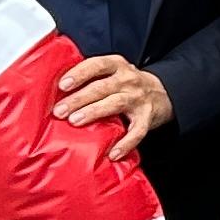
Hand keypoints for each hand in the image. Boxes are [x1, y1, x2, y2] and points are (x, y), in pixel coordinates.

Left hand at [55, 53, 171, 154]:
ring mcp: (138, 99)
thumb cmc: (126, 83)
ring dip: (94, 112)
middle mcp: (128, 80)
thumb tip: (57, 90)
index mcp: (117, 66)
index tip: (63, 85)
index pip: (97, 65)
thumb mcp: (112, 72)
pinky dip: (126, 143)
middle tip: (60, 111)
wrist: (162, 92)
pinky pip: (137, 132)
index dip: (80, 73)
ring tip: (75, 121)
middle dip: (79, 99)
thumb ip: (92, 77)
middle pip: (101, 87)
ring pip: (115, 104)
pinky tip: (113, 153)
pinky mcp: (147, 118)